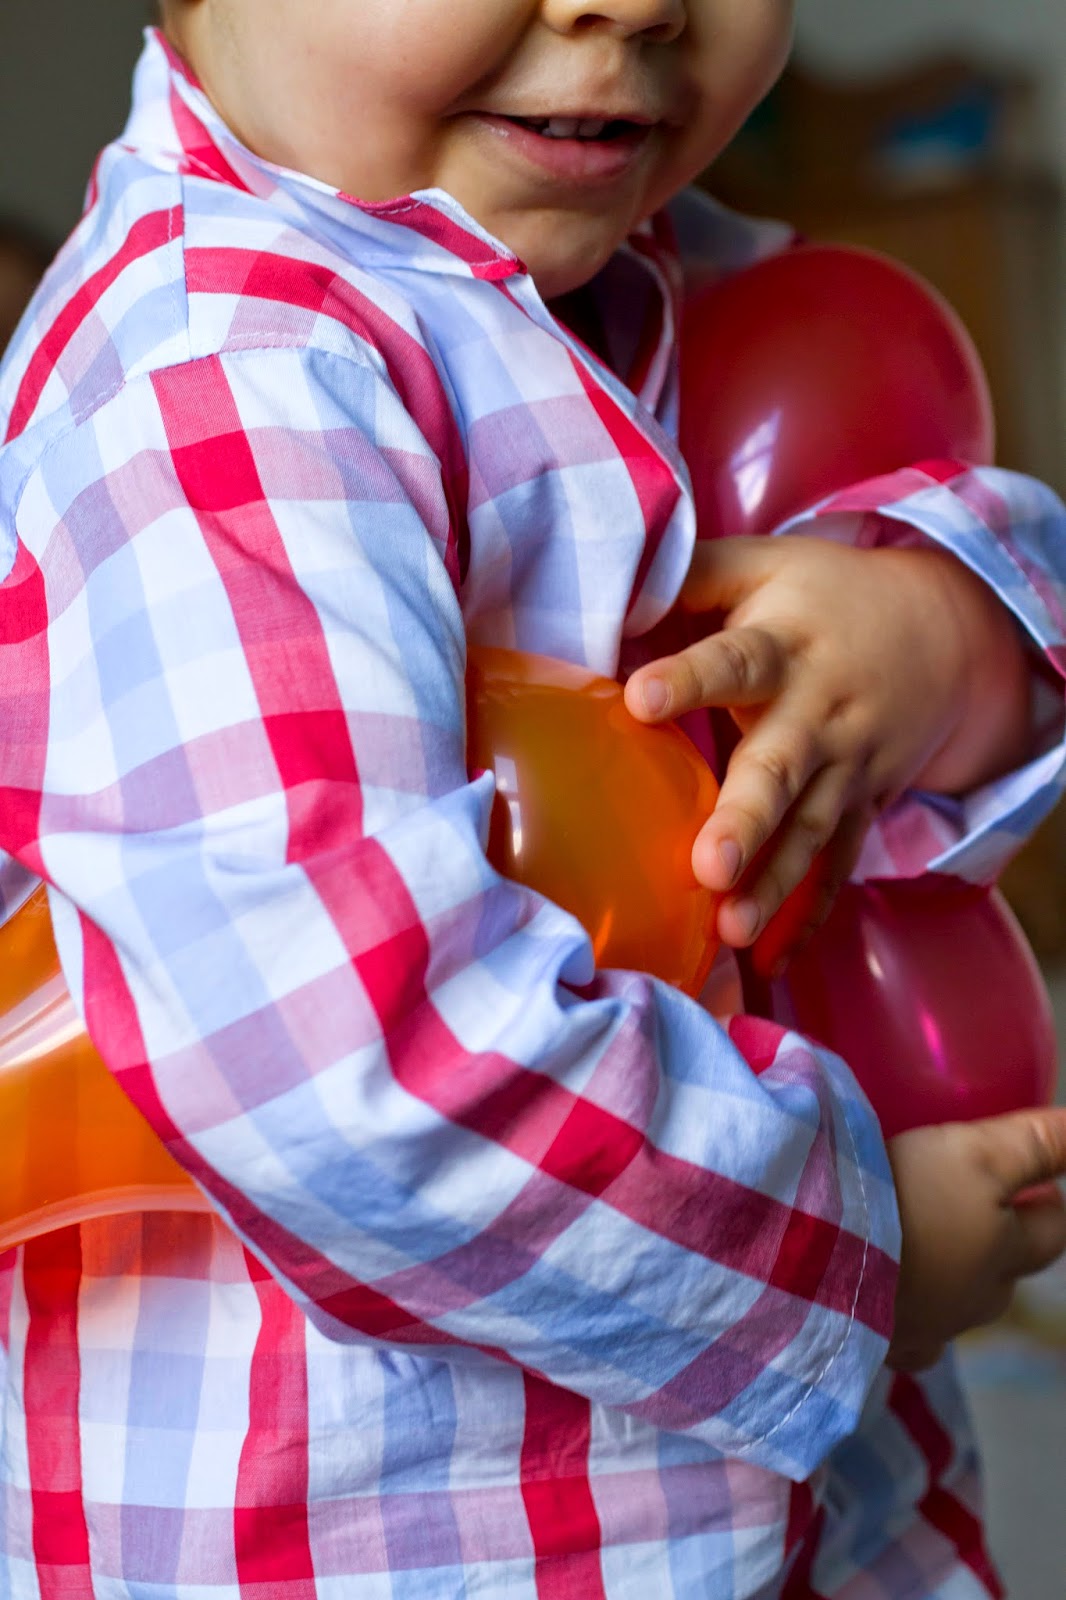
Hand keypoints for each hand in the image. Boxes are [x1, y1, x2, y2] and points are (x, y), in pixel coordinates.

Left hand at [624, 536, 1029, 949]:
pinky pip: (835, 868)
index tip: (639, 698)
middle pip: (779, 770)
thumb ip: (689, 575)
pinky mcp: (859, 809)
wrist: (946, 636)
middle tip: (708, 865)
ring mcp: (845, 770)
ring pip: (808, 833)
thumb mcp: (764, 563)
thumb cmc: (824, 597)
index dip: (689, 678)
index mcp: (784, 647)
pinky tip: (772, 961)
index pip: (734, 661)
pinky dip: (808, 916)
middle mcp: (818, 715)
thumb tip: (612, 592)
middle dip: (745, 820)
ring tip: (729, 930)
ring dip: (772, 884)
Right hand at [887, 1108, 1065, 1370]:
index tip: (1030, 1182)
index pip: (1051, 1231)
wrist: (822, 1259)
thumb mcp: (976, 1153)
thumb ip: (1035, 1143)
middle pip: (1004, 1272)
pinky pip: (908, 1334)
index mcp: (1007, 1255)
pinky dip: (905, 1313)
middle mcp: (980, 1301)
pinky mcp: (885, 1343)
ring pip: (956, 1302)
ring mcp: (933, 1329)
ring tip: (911, 1239)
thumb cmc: (908, 1200)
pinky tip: (883, 1295)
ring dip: (948, 1274)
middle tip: (962, 1203)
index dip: (1047, 1202)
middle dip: (995, 1243)